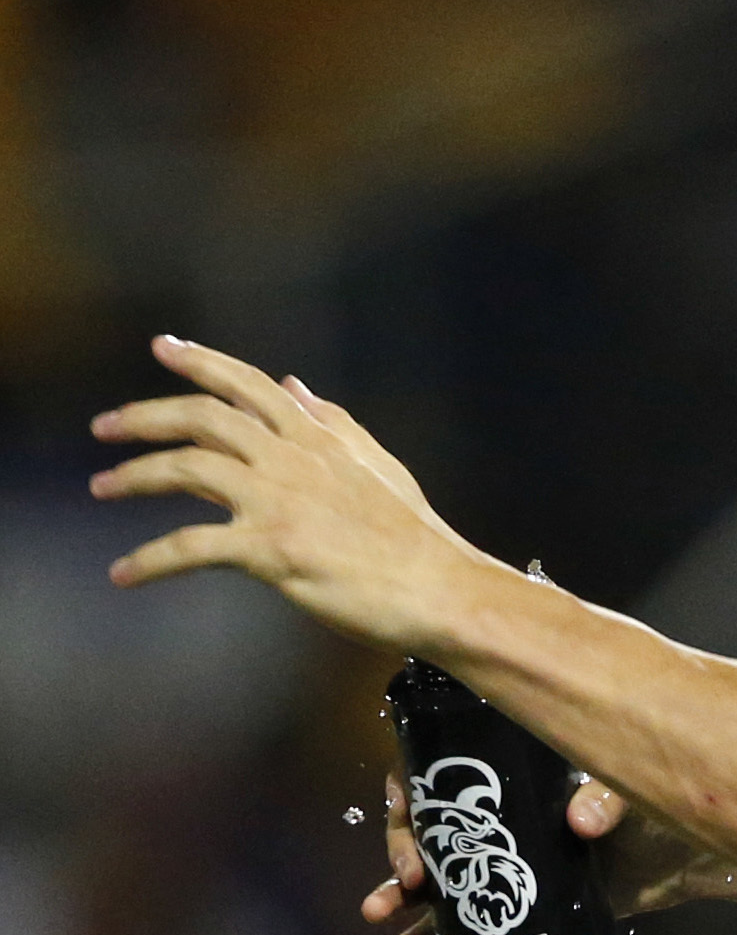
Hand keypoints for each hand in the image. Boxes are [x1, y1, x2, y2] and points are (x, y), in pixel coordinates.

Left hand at [92, 338, 486, 644]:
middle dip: (145, 416)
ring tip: (100, 487)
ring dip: (133, 476)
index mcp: (318, 438)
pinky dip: (149, 560)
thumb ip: (333, 423)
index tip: (163, 345)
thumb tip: (296, 385)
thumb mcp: (377, 466)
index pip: (249, 385)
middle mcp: (293, 459)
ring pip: (186, 467)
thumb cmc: (413, 536)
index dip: (202, 361)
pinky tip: (122, 574)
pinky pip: (191, 546)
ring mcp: (280, 501)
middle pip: (203, 416)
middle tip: (103, 427)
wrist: (439, 589)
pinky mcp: (271, 548)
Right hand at [361, 772, 736, 934]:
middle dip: (404, 850)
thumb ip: (607, 798)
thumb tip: (580, 823)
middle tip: (410, 877)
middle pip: (427, 828)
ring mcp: (504, 863)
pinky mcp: (517, 905)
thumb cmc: (656, 810)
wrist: (685, 861)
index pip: (439, 772)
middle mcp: (498, 818)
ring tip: (378, 913)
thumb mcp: (629, 792)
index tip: (405, 812)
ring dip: (397, 894)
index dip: (409, 789)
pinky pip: (461, 924)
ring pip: (434, 877)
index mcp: (510, 776)